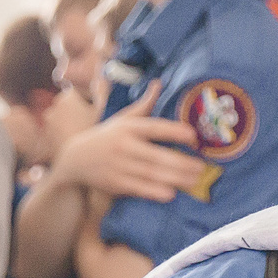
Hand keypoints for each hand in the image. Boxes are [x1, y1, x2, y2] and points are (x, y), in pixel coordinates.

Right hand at [51, 80, 209, 203]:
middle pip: (156, 155)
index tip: (193, 136)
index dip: (173, 131)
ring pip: (151, 173)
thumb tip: (159, 83)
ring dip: (175, 178)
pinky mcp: (116, 183)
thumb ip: (144, 105)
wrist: (76, 159)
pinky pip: (139, 188)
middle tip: (202, 166)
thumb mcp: (123, 118)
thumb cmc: (108, 136)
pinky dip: (155, 192)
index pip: (154, 128)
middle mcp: (124, 145)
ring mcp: (120, 165)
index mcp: (128, 127)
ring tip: (195, 180)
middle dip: (181, 162)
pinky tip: (172, 193)